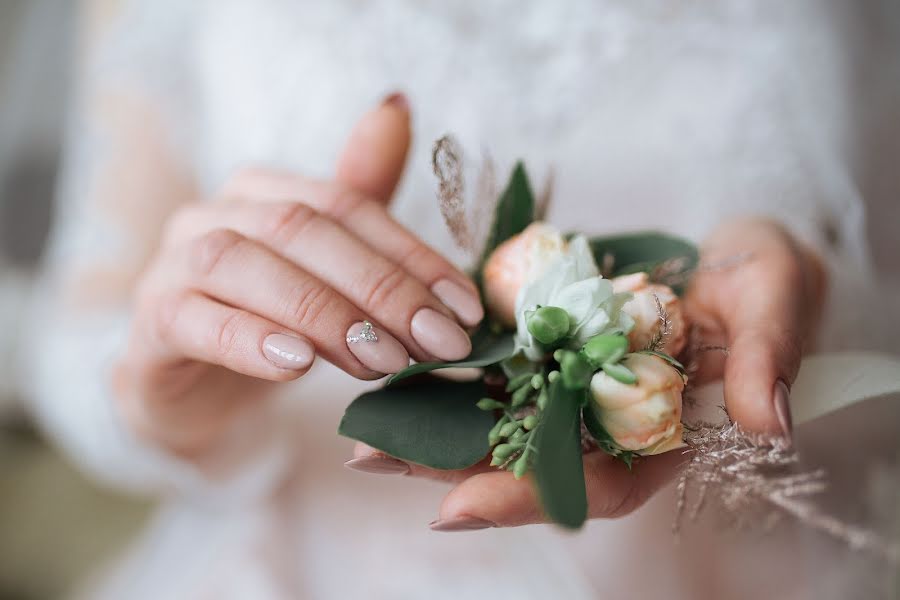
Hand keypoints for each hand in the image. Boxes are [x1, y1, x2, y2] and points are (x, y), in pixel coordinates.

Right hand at [115, 95, 483, 457]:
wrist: (194, 388)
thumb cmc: (271, 321)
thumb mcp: (326, 268)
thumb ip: (362, 199)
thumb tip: (398, 106)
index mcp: (265, 192)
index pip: (348, 207)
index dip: (412, 256)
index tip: (464, 308)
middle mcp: (216, 212)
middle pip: (304, 230)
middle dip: (380, 288)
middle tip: (435, 342)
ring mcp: (175, 262)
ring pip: (247, 267)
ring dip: (325, 314)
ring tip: (383, 361)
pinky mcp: (153, 320)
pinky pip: (195, 320)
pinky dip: (250, 340)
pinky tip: (297, 364)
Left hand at [347, 218, 826, 529]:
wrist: (734, 249)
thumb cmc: (763, 279)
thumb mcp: (776, 299)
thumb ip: (767, 354)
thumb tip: (767, 420)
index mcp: (659, 432)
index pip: (597, 484)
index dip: (530, 498)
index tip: (456, 507)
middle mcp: (605, 418)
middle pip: (525, 458)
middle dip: (448, 468)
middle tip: (370, 460)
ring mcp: (573, 380)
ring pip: (499, 415)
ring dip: (433, 424)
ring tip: (362, 425)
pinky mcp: (550, 338)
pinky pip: (496, 359)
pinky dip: (450, 365)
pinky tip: (396, 360)